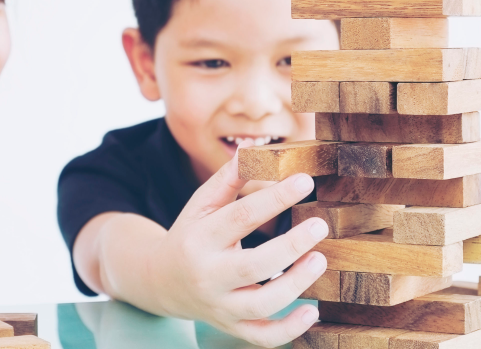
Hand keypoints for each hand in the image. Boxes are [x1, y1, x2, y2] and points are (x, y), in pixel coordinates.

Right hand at [147, 142, 327, 347]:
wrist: (161, 281)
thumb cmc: (190, 235)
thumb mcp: (200, 205)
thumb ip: (228, 180)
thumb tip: (255, 149)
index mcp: (200, 239)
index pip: (240, 216)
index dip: (274, 198)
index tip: (305, 181)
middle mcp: (208, 275)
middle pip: (253, 265)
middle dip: (290, 246)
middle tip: (319, 225)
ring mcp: (220, 305)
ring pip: (261, 305)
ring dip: (296, 285)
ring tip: (320, 259)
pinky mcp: (231, 325)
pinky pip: (262, 336)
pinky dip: (289, 331)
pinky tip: (313, 311)